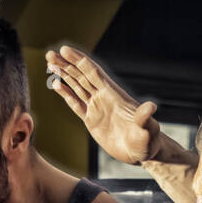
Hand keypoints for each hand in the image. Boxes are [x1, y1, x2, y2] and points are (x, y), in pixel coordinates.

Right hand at [45, 45, 160, 166]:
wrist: (142, 152)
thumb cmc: (147, 140)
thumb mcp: (147, 129)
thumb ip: (145, 117)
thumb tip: (151, 107)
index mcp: (113, 95)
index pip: (93, 73)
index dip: (79, 61)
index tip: (65, 50)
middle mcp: (103, 97)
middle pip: (81, 76)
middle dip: (66, 64)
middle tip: (50, 53)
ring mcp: (96, 107)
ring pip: (76, 86)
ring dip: (64, 74)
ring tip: (50, 62)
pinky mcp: (91, 119)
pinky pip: (76, 103)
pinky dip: (65, 94)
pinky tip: (56, 84)